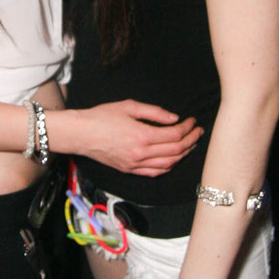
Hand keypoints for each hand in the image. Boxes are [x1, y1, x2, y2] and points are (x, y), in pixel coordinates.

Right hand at [76, 100, 202, 175]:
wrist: (81, 134)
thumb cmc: (101, 117)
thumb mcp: (129, 106)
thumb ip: (154, 112)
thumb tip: (174, 118)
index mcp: (142, 136)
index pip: (175, 135)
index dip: (188, 127)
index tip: (192, 121)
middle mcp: (141, 153)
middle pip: (176, 150)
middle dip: (191, 140)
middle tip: (197, 131)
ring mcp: (135, 165)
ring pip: (169, 164)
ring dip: (183, 154)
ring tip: (190, 144)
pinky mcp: (130, 170)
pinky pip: (156, 172)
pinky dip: (169, 166)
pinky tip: (174, 158)